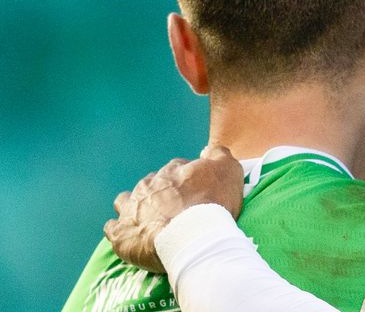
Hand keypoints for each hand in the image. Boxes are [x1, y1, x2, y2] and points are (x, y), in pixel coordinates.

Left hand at [104, 146, 243, 272]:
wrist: (191, 236)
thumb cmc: (212, 204)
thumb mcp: (229, 171)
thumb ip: (220, 155)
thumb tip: (210, 150)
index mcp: (173, 171)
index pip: (178, 168)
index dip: (188, 180)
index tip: (197, 192)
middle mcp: (149, 184)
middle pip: (153, 184)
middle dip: (162, 194)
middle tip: (177, 210)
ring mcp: (132, 208)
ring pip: (127, 201)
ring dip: (137, 207)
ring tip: (149, 222)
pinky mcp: (121, 233)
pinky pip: (113, 228)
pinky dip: (121, 230)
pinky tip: (130, 236)